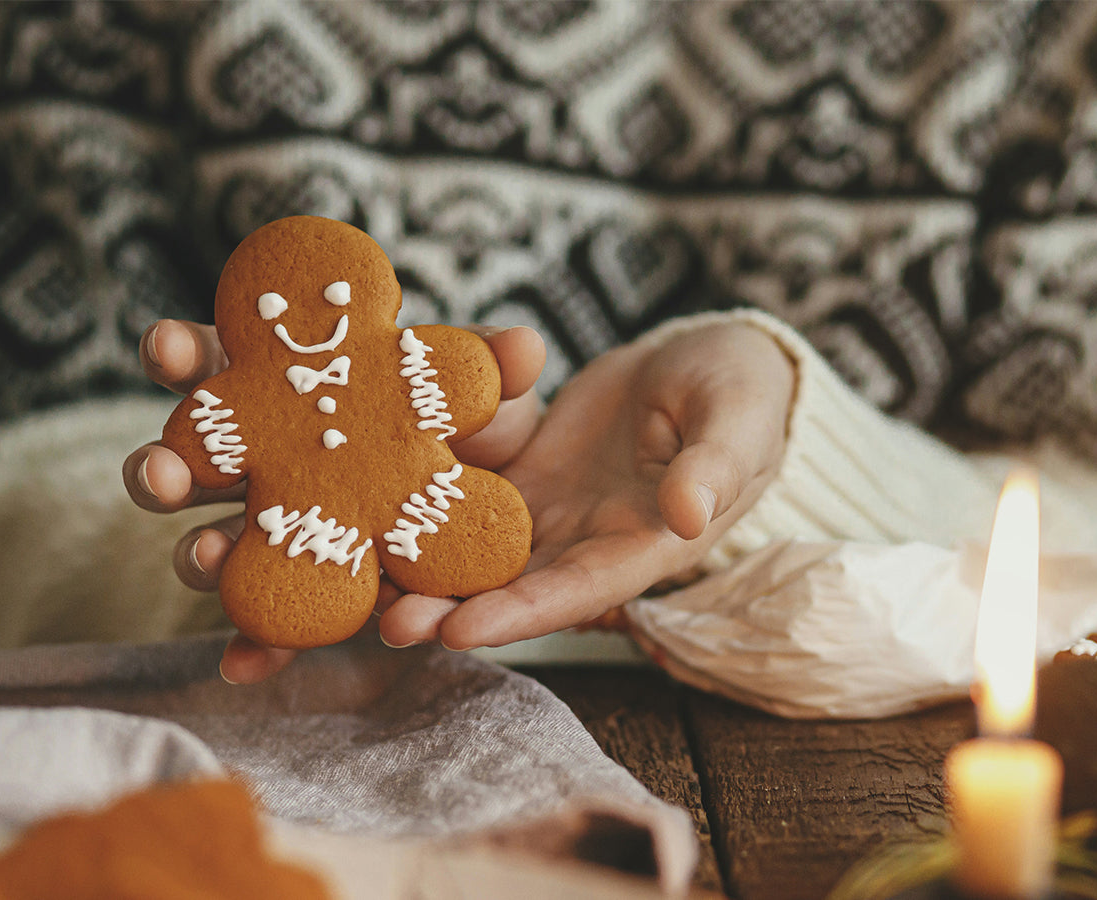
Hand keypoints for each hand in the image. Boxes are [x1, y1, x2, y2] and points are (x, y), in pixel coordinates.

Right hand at [121, 319, 546, 682]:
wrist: (512, 514)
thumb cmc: (474, 434)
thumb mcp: (489, 399)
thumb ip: (493, 372)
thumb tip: (526, 347)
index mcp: (291, 394)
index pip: (222, 366)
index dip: (186, 354)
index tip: (165, 348)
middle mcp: (269, 465)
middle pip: (193, 463)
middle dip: (163, 466)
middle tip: (161, 472)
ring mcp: (285, 537)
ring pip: (219, 546)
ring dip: (200, 556)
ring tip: (206, 560)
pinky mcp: (317, 600)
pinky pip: (273, 628)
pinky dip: (255, 646)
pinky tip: (242, 664)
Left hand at [376, 321, 794, 651]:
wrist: (713, 360)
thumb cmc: (742, 393)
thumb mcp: (738, 420)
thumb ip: (715, 465)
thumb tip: (689, 513)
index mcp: (643, 546)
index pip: (575, 593)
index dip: (520, 615)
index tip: (460, 631)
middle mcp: (587, 544)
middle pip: (509, 589)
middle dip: (448, 609)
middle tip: (383, 621)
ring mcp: (548, 512)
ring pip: (474, 551)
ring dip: (419, 569)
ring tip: (354, 579)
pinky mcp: (519, 474)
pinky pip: (462, 493)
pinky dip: (417, 506)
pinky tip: (360, 507)